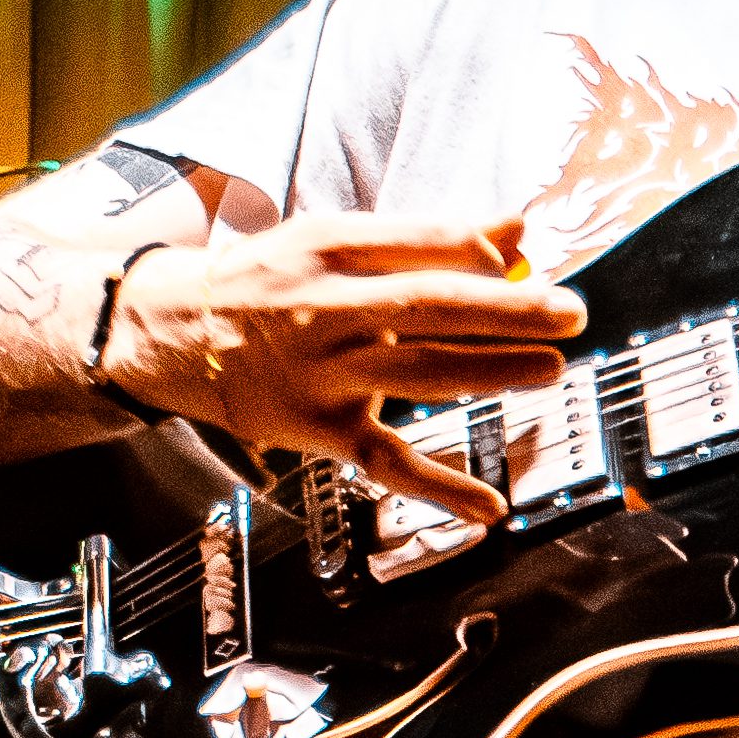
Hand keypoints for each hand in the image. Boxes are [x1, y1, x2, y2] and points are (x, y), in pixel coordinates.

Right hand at [107, 210, 579, 520]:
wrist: (170, 330)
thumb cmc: (267, 280)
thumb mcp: (332, 240)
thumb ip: (425, 237)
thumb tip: (515, 232)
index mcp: (330, 248)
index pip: (415, 242)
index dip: (475, 251)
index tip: (528, 257)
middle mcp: (326, 308)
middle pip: (428, 307)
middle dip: (506, 311)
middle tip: (568, 312)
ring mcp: (323, 374)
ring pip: (419, 375)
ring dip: (491, 374)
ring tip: (550, 370)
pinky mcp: (320, 430)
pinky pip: (386, 462)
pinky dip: (439, 487)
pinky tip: (488, 505)